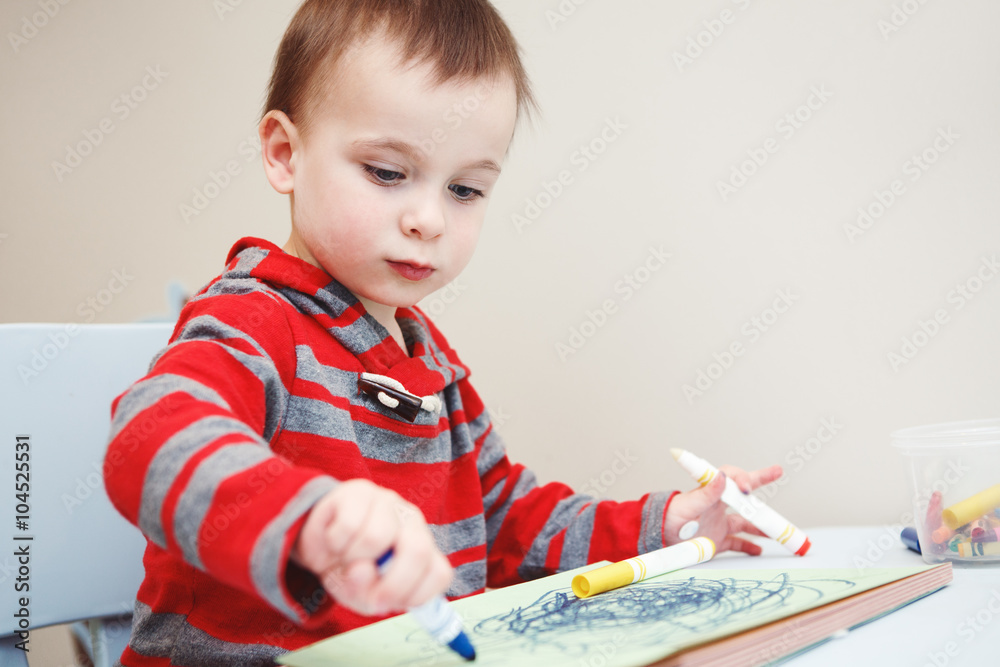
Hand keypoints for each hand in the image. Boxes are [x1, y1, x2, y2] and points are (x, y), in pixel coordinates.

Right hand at [291, 479, 452, 615]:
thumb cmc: (349, 569)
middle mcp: (412, 521)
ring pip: (376, 537)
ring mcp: (388, 502)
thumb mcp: (361, 595)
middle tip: (366, 593)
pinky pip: (348, 524)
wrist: (318, 539)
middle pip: (417, 551)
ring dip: (351, 558)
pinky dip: (335, 542)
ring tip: (345, 557)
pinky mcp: (360, 490)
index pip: (439, 573)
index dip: (414, 595)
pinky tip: (334, 540)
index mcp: (423, 549)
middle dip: (391, 584)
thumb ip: (368, 594)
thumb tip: (363, 570)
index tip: (387, 604)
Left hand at [663, 463, 783, 554]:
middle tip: (777, 471)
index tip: (748, 487)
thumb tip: (723, 476)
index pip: (731, 477)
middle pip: (744, 493)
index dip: (743, 478)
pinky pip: (737, 542)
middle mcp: (719, 506)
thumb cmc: (670, 517)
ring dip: (761, 525)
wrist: (658, 537)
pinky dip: (749, 546)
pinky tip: (759, 550)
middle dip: (761, 480)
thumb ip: (707, 493)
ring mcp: (719, 523)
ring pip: (746, 521)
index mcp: (711, 494)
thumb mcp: (689, 505)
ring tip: (778, 530)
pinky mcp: (717, 539)